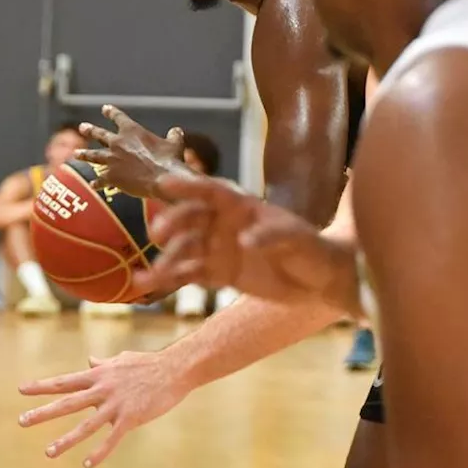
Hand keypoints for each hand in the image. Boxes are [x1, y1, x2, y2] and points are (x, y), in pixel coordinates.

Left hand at [18, 350, 193, 467]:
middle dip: (43, 412)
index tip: (22, 390)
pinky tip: (87, 464)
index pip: (65, 381)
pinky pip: (111, 439)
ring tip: (48, 452)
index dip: (42, 386)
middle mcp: (103, 389)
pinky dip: (99, 452)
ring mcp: (116, 404)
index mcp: (99, 374)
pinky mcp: (131, 417)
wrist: (174, 368)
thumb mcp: (121, 360)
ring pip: (86, 426)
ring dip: (66, 440)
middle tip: (22, 421)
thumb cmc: (148, 363)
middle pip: (68, 403)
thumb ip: (103, 364)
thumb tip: (89, 360)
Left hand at [76, 105, 187, 198]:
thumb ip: (173, 136)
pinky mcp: (111, 177)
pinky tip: (93, 184)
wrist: (162, 179)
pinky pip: (100, 179)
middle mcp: (118, 143)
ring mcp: (112, 160)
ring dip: (84, 154)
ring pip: (93, 155)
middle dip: (90, 130)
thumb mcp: (175, 144)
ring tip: (76, 153)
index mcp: (132, 131)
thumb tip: (176, 131)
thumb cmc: (170, 160)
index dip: (111, 112)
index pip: (118, 117)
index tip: (105, 108)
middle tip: (82, 127)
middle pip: (100, 134)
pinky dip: (97, 182)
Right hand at [148, 171, 356, 306]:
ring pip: (185, 249)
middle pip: (191, 218)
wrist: (320, 281)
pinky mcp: (218, 274)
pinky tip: (148, 284)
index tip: (164, 183)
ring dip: (166, 259)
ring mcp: (219, 248)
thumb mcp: (298, 239)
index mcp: (243, 206)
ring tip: (148, 275)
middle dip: (173, 223)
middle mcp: (225, 224)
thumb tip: (243, 240)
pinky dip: (169, 278)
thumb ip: (272, 236)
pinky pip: (189, 274)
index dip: (189, 185)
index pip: (212, 191)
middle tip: (158, 234)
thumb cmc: (312, 249)